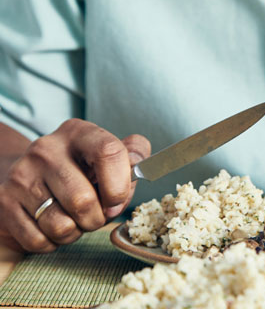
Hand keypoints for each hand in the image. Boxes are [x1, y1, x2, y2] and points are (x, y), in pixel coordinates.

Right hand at [0, 119, 150, 251]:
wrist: (29, 177)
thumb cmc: (80, 170)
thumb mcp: (107, 155)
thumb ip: (132, 155)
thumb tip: (139, 161)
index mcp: (78, 132)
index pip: (110, 151)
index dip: (120, 185)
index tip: (118, 200)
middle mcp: (46, 149)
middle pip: (82, 200)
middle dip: (97, 218)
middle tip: (95, 215)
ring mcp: (22, 175)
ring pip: (60, 225)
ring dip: (75, 233)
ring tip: (74, 220)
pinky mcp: (5, 202)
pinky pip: (38, 240)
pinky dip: (53, 242)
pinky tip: (52, 226)